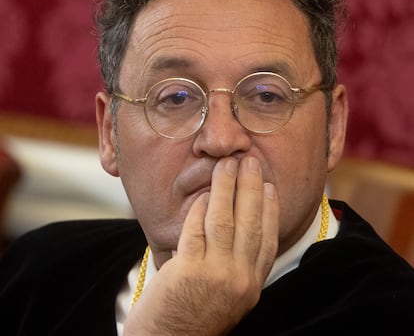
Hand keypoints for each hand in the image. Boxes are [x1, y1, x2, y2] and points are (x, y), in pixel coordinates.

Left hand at [124, 156, 278, 335]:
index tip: (269, 187)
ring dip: (226, 188)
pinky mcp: (188, 270)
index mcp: (252, 285)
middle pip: (250, 223)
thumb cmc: (195, 317)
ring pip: (225, 220)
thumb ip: (237, 266)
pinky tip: (202, 195)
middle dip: (251, 188)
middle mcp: (239, 279)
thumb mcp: (228, 297)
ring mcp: (215, 275)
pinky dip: (200, 209)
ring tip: (228, 165)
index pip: (268, 239)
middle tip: (251, 163)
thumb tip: (237, 226)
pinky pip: (197, 230)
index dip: (270, 209)